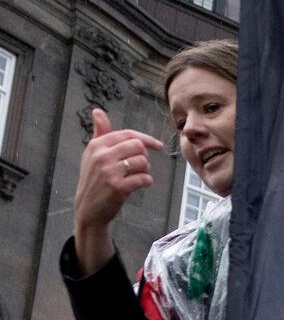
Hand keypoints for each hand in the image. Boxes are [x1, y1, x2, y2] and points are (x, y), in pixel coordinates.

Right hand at [74, 109, 164, 273]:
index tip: (159, 146)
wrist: (88, 209)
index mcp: (96, 145)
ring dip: (146, 171)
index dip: (147, 139)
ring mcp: (109, 171)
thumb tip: (97, 111)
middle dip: (145, 157)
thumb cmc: (94, 179)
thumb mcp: (93, 154)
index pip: (128, 134)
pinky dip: (146, 182)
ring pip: (143, 162)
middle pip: (138, 146)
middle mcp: (101, 155)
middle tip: (140, 167)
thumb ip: (100, 133)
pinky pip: (144, 179)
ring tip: (136, 177)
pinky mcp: (118, 187)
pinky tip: (139, 185)